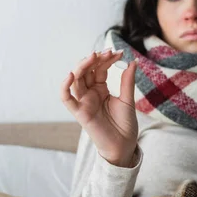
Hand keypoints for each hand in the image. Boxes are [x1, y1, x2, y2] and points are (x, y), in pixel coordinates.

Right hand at [60, 49, 139, 166]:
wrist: (124, 145)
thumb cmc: (125, 124)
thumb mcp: (128, 100)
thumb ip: (127, 82)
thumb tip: (132, 62)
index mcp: (101, 89)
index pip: (100, 69)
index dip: (108, 59)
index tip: (120, 52)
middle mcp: (90, 93)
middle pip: (87, 71)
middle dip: (96, 59)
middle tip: (108, 52)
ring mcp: (84, 102)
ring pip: (77, 80)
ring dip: (83, 66)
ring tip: (94, 56)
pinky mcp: (79, 112)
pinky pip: (66, 99)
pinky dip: (65, 87)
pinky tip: (70, 75)